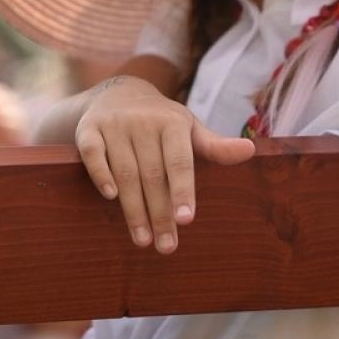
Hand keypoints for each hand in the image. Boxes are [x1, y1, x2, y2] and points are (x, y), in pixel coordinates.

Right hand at [74, 76, 254, 253]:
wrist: (118, 92)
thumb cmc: (161, 120)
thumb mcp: (189, 129)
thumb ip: (215, 146)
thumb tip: (250, 151)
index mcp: (173, 122)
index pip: (179, 161)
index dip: (183, 191)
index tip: (187, 221)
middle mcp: (143, 121)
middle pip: (152, 175)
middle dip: (160, 214)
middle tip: (166, 247)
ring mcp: (114, 124)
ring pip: (125, 172)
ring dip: (134, 209)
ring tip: (143, 240)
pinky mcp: (88, 129)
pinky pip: (92, 155)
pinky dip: (100, 175)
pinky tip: (111, 198)